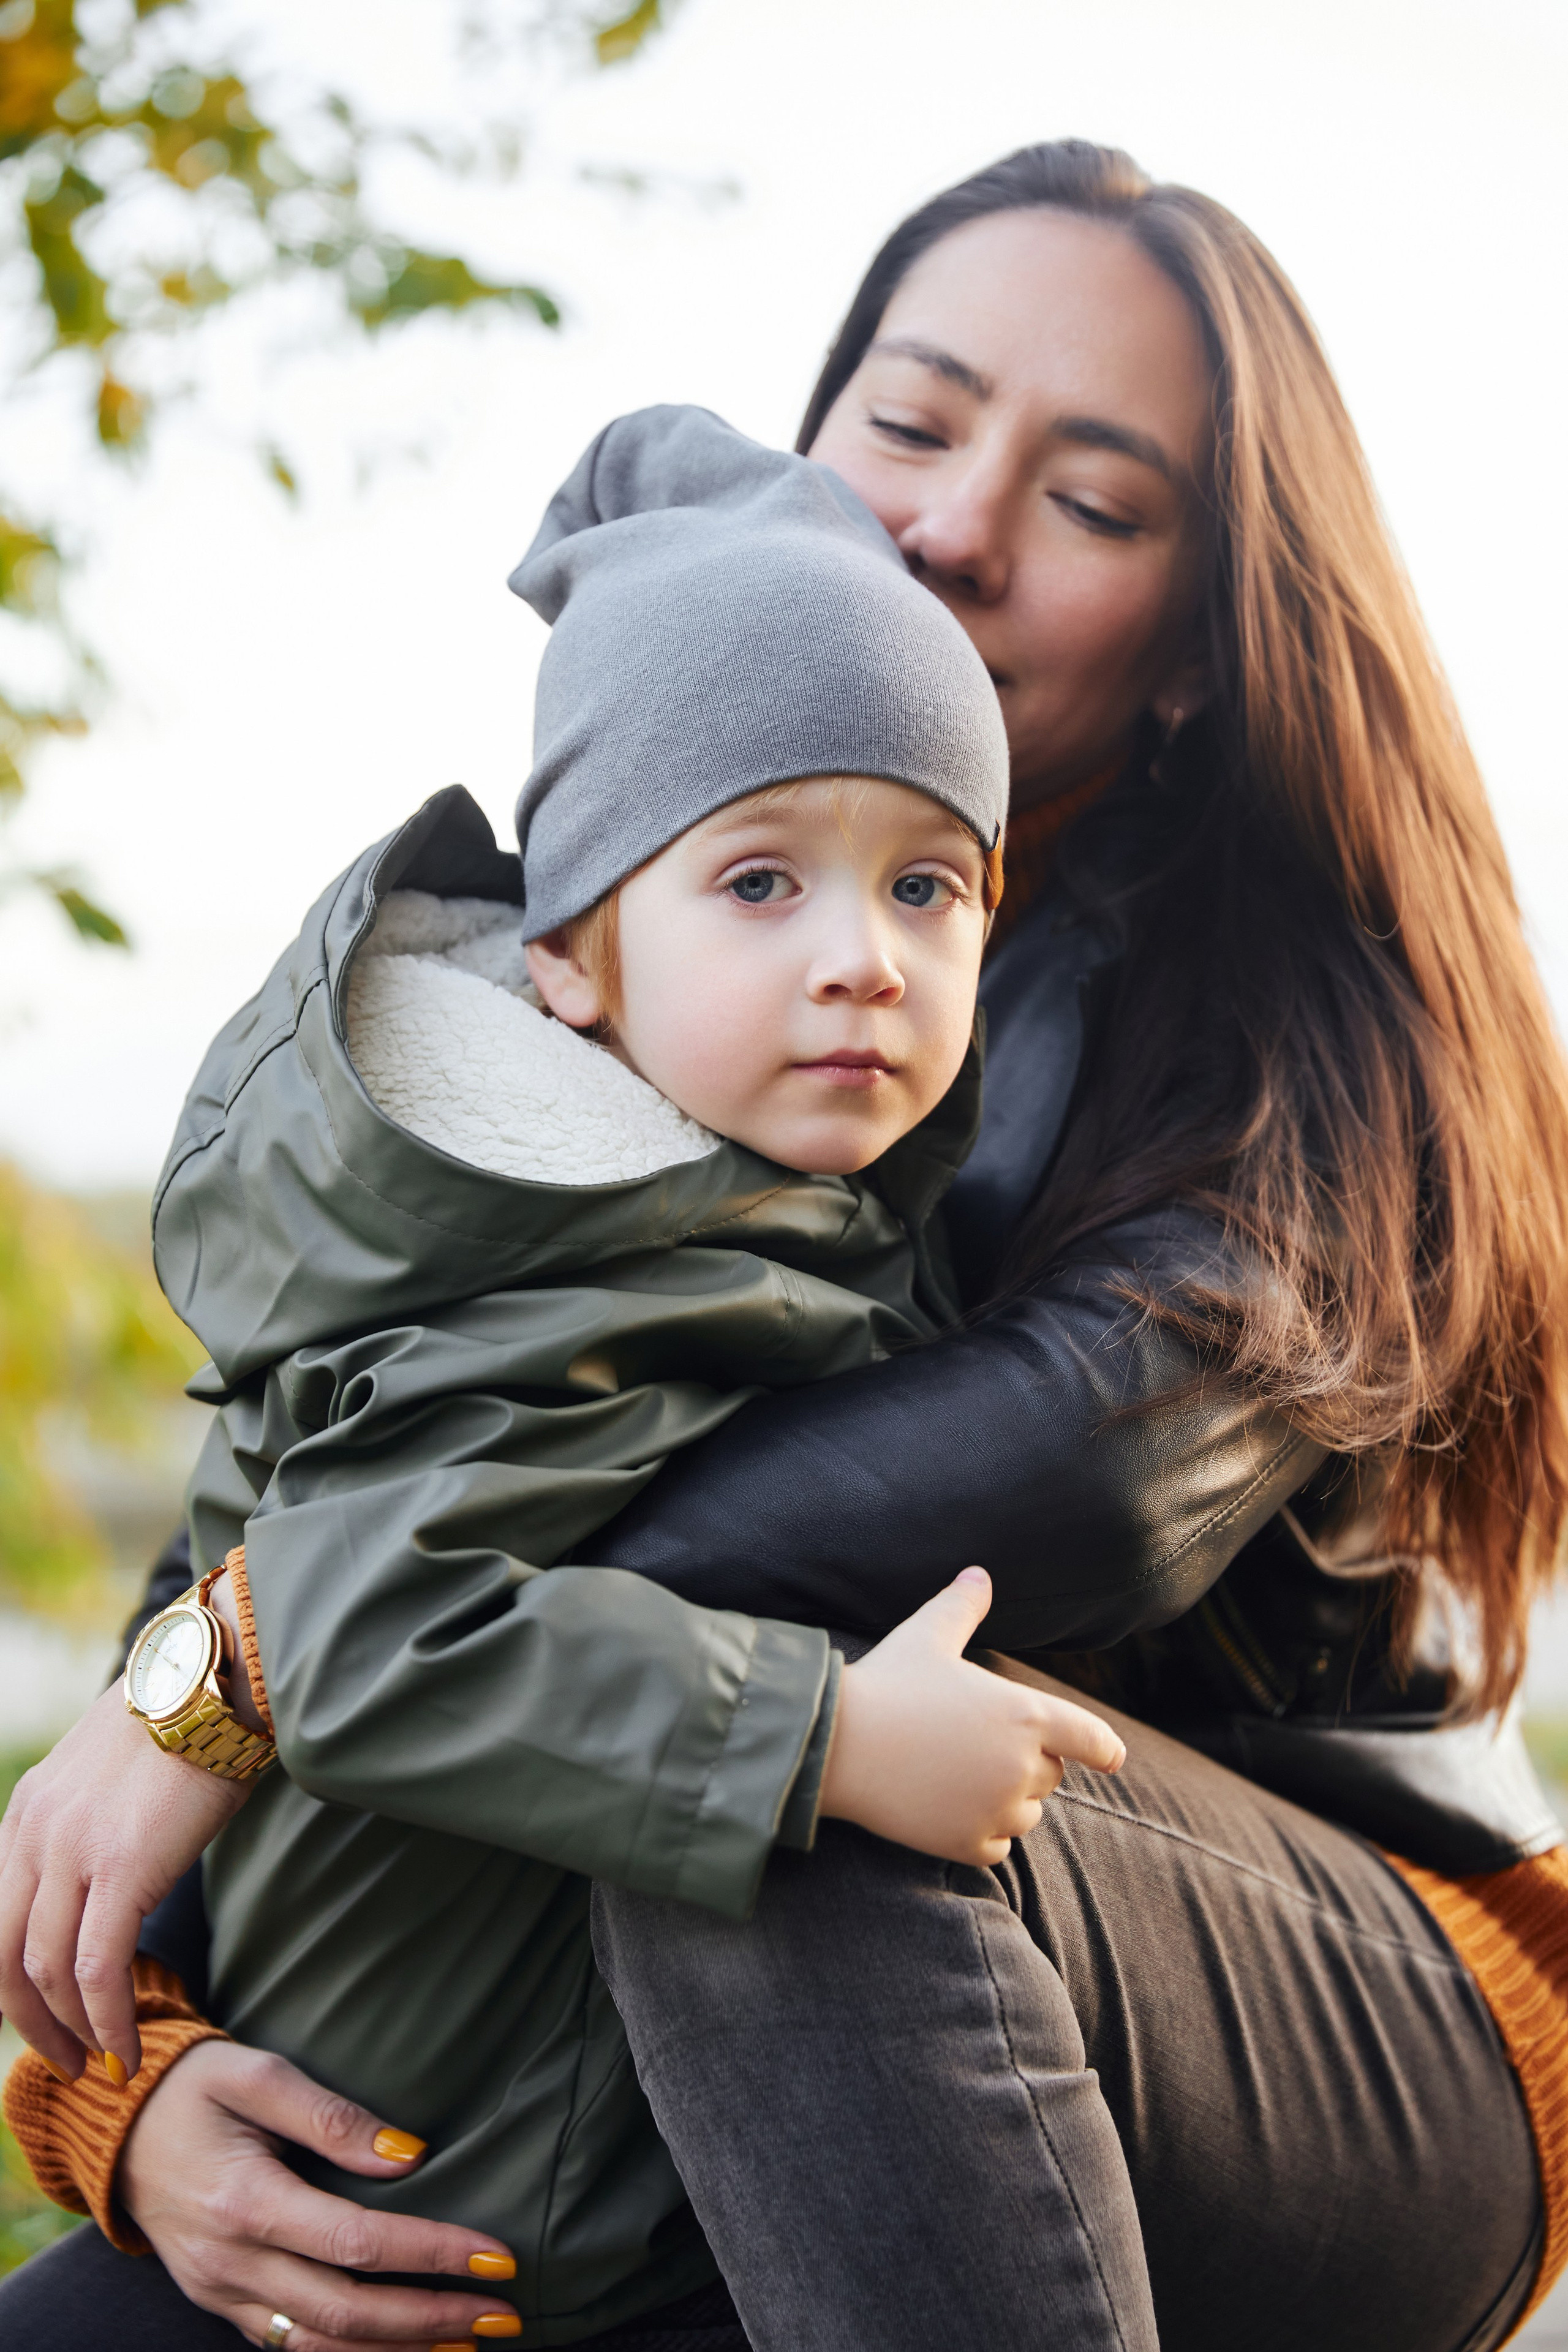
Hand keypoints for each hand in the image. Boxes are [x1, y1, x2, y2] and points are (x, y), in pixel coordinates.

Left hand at [0, 1683, 251, 2082]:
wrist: (216, 1682)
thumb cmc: (184, 1724)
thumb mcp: (108, 1774)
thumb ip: (88, 1824)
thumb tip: (109, 1875)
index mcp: (25, 1812)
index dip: (12, 1983)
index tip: (45, 2018)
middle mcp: (32, 1833)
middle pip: (4, 1957)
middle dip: (31, 2023)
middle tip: (68, 2061)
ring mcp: (71, 1851)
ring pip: (46, 1971)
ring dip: (73, 2031)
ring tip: (105, 2062)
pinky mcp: (121, 1867)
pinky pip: (99, 1967)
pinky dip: (109, 2019)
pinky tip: (129, 2046)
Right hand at [120, 2039, 521, 2348]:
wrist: (114, 2125)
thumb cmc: (193, 2087)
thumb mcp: (258, 2074)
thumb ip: (332, 2117)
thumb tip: (409, 2157)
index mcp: (244, 2202)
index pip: (357, 2243)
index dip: (431, 2253)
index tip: (497, 2255)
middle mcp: (230, 2262)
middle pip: (345, 2312)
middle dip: (431, 2319)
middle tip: (503, 2315)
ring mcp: (220, 2292)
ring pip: (319, 2345)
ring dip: (396, 2350)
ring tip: (467, 2342)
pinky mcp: (218, 2302)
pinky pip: (289, 2344)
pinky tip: (397, 2347)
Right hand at [818, 1567, 1125, 1865]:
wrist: (837, 1743)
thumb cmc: (887, 1683)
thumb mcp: (927, 1635)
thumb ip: (962, 1606)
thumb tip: (979, 1573)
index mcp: (1026, 1715)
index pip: (1090, 1738)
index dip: (1105, 1749)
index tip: (1115, 1759)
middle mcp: (1021, 1766)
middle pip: (1051, 1775)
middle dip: (1029, 1763)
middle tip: (980, 1746)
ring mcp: (995, 1809)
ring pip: (1027, 1813)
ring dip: (1009, 1800)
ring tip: (965, 1778)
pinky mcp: (966, 1842)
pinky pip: (998, 1847)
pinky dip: (985, 1833)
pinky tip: (955, 1813)